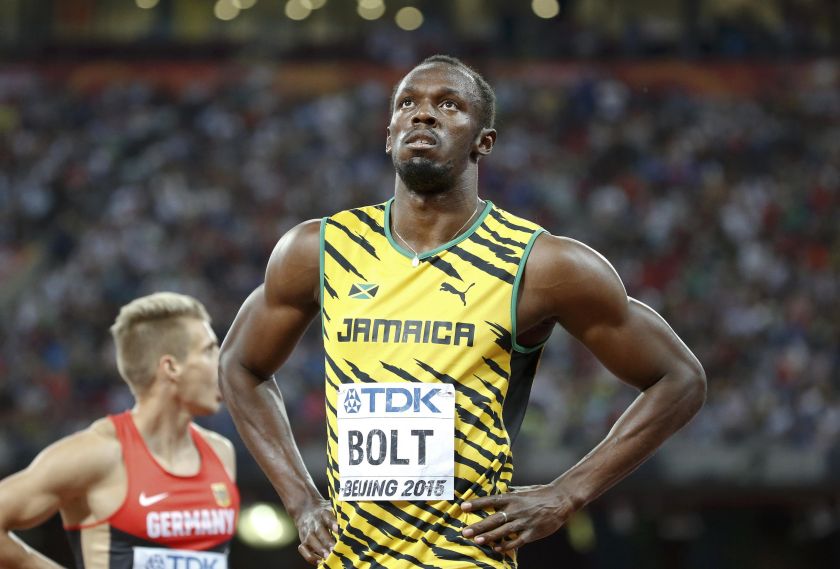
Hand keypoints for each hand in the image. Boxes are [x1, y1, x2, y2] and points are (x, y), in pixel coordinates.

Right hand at [293, 498, 337, 564]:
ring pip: (311, 541)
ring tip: (328, 557)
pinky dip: (310, 557)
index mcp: (323, 513)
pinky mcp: (303, 541)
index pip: (328, 517)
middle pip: (320, 531)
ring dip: (319, 550)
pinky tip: (320, 562)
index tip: (338, 529)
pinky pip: (304, 550)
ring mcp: (307, 532)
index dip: (333, 523)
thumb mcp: (332, 509)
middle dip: (327, 541)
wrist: (305, 511)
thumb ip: (340, 516)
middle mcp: (314, 523)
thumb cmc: (324, 514)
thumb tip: (354, 523)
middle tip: (335, 549)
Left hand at [460, 484, 576, 552]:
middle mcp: (515, 510)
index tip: (463, 506)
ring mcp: (524, 522)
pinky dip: (506, 545)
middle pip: (493, 519)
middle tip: (464, 532)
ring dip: (489, 537)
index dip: (476, 504)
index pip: (490, 500)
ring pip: (503, 531)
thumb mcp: (522, 490)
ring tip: (477, 541)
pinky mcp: (532, 532)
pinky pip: (517, 541)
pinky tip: (497, 549)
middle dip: (478, 526)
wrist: (560, 499)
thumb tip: (495, 492)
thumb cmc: (539, 493)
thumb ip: (508, 494)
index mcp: (512, 498)